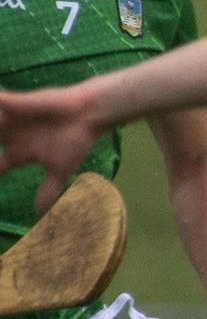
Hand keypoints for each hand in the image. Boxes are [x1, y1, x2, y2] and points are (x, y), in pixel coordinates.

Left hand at [0, 83, 109, 208]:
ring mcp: (9, 121)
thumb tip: (43, 215)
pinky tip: (2, 119)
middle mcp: (10, 138)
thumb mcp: (60, 170)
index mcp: (18, 154)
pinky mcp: (12, 103)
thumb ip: (49, 191)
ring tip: (2, 129)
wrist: (86, 114)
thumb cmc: (75, 141)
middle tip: (4, 149)